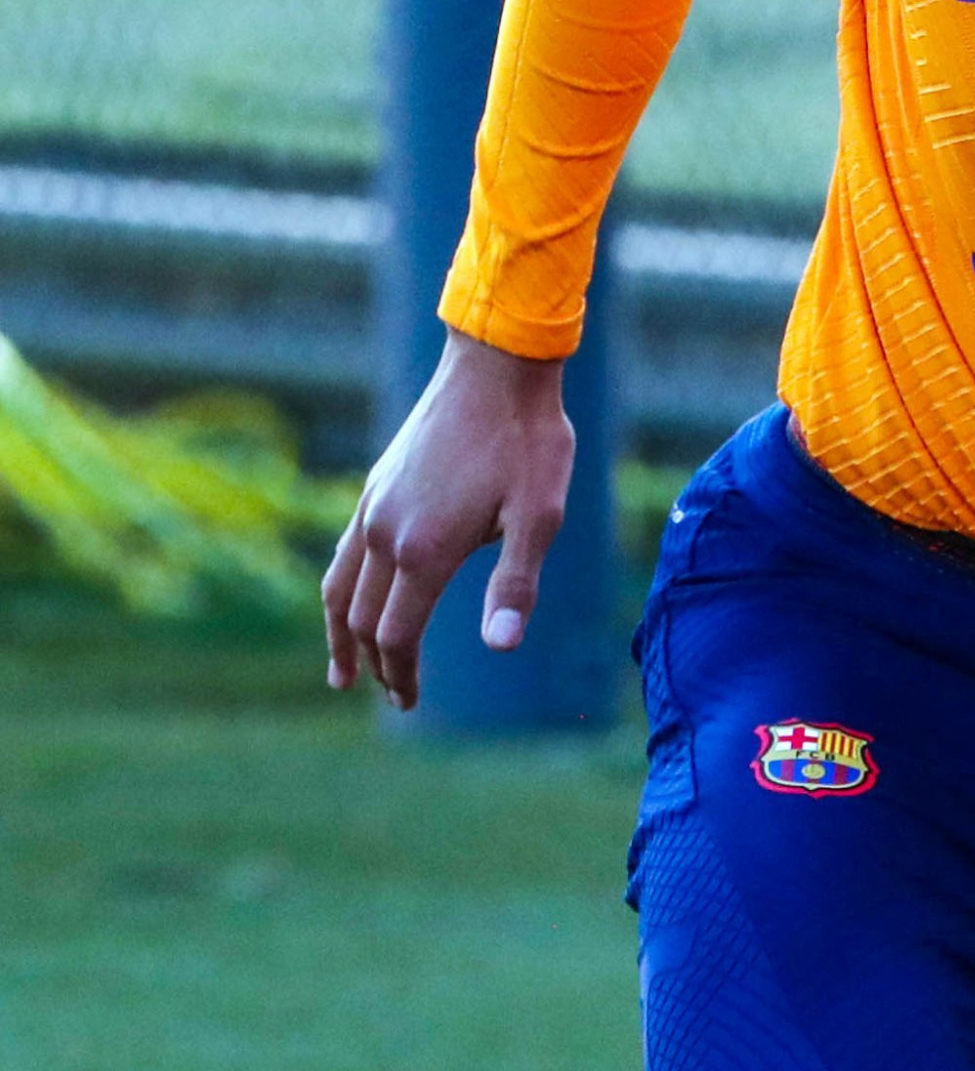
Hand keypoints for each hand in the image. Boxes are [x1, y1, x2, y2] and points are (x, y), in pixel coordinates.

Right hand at [323, 329, 574, 706]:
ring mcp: (373, 506)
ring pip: (339, 587)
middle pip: (363, 619)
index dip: (400, 675)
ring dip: (341, 634)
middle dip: (375, 663)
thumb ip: (515, 582)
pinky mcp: (375, 486)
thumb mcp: (539, 514)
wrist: (495, 368)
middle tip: (392, 695)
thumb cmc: (528, 441)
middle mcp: (384, 533)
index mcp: (423, 549)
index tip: (409, 703)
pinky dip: (341, 590)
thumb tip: (501, 646)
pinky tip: (355, 598)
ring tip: (343, 672)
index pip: (397, 635)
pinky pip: (345, 553)